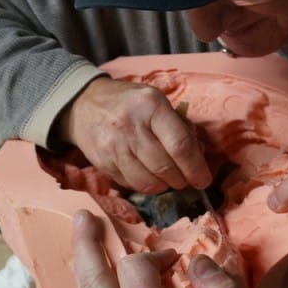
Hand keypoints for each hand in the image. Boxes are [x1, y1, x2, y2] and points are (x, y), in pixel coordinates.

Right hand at [58, 77, 212, 192]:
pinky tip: (148, 177)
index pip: (180, 144)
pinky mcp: (103, 163)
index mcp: (151, 106)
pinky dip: (144, 186)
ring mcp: (114, 146)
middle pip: (165, 168)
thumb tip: (198, 156)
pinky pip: (131, 184)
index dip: (196, 167)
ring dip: (164, 187)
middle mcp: (131, 126)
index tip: (203, 180)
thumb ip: (178, 125)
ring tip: (168, 180)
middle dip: (181, 180)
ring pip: (148, 182)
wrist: (84, 105)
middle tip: (185, 180)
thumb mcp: (156, 101)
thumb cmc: (129, 103)